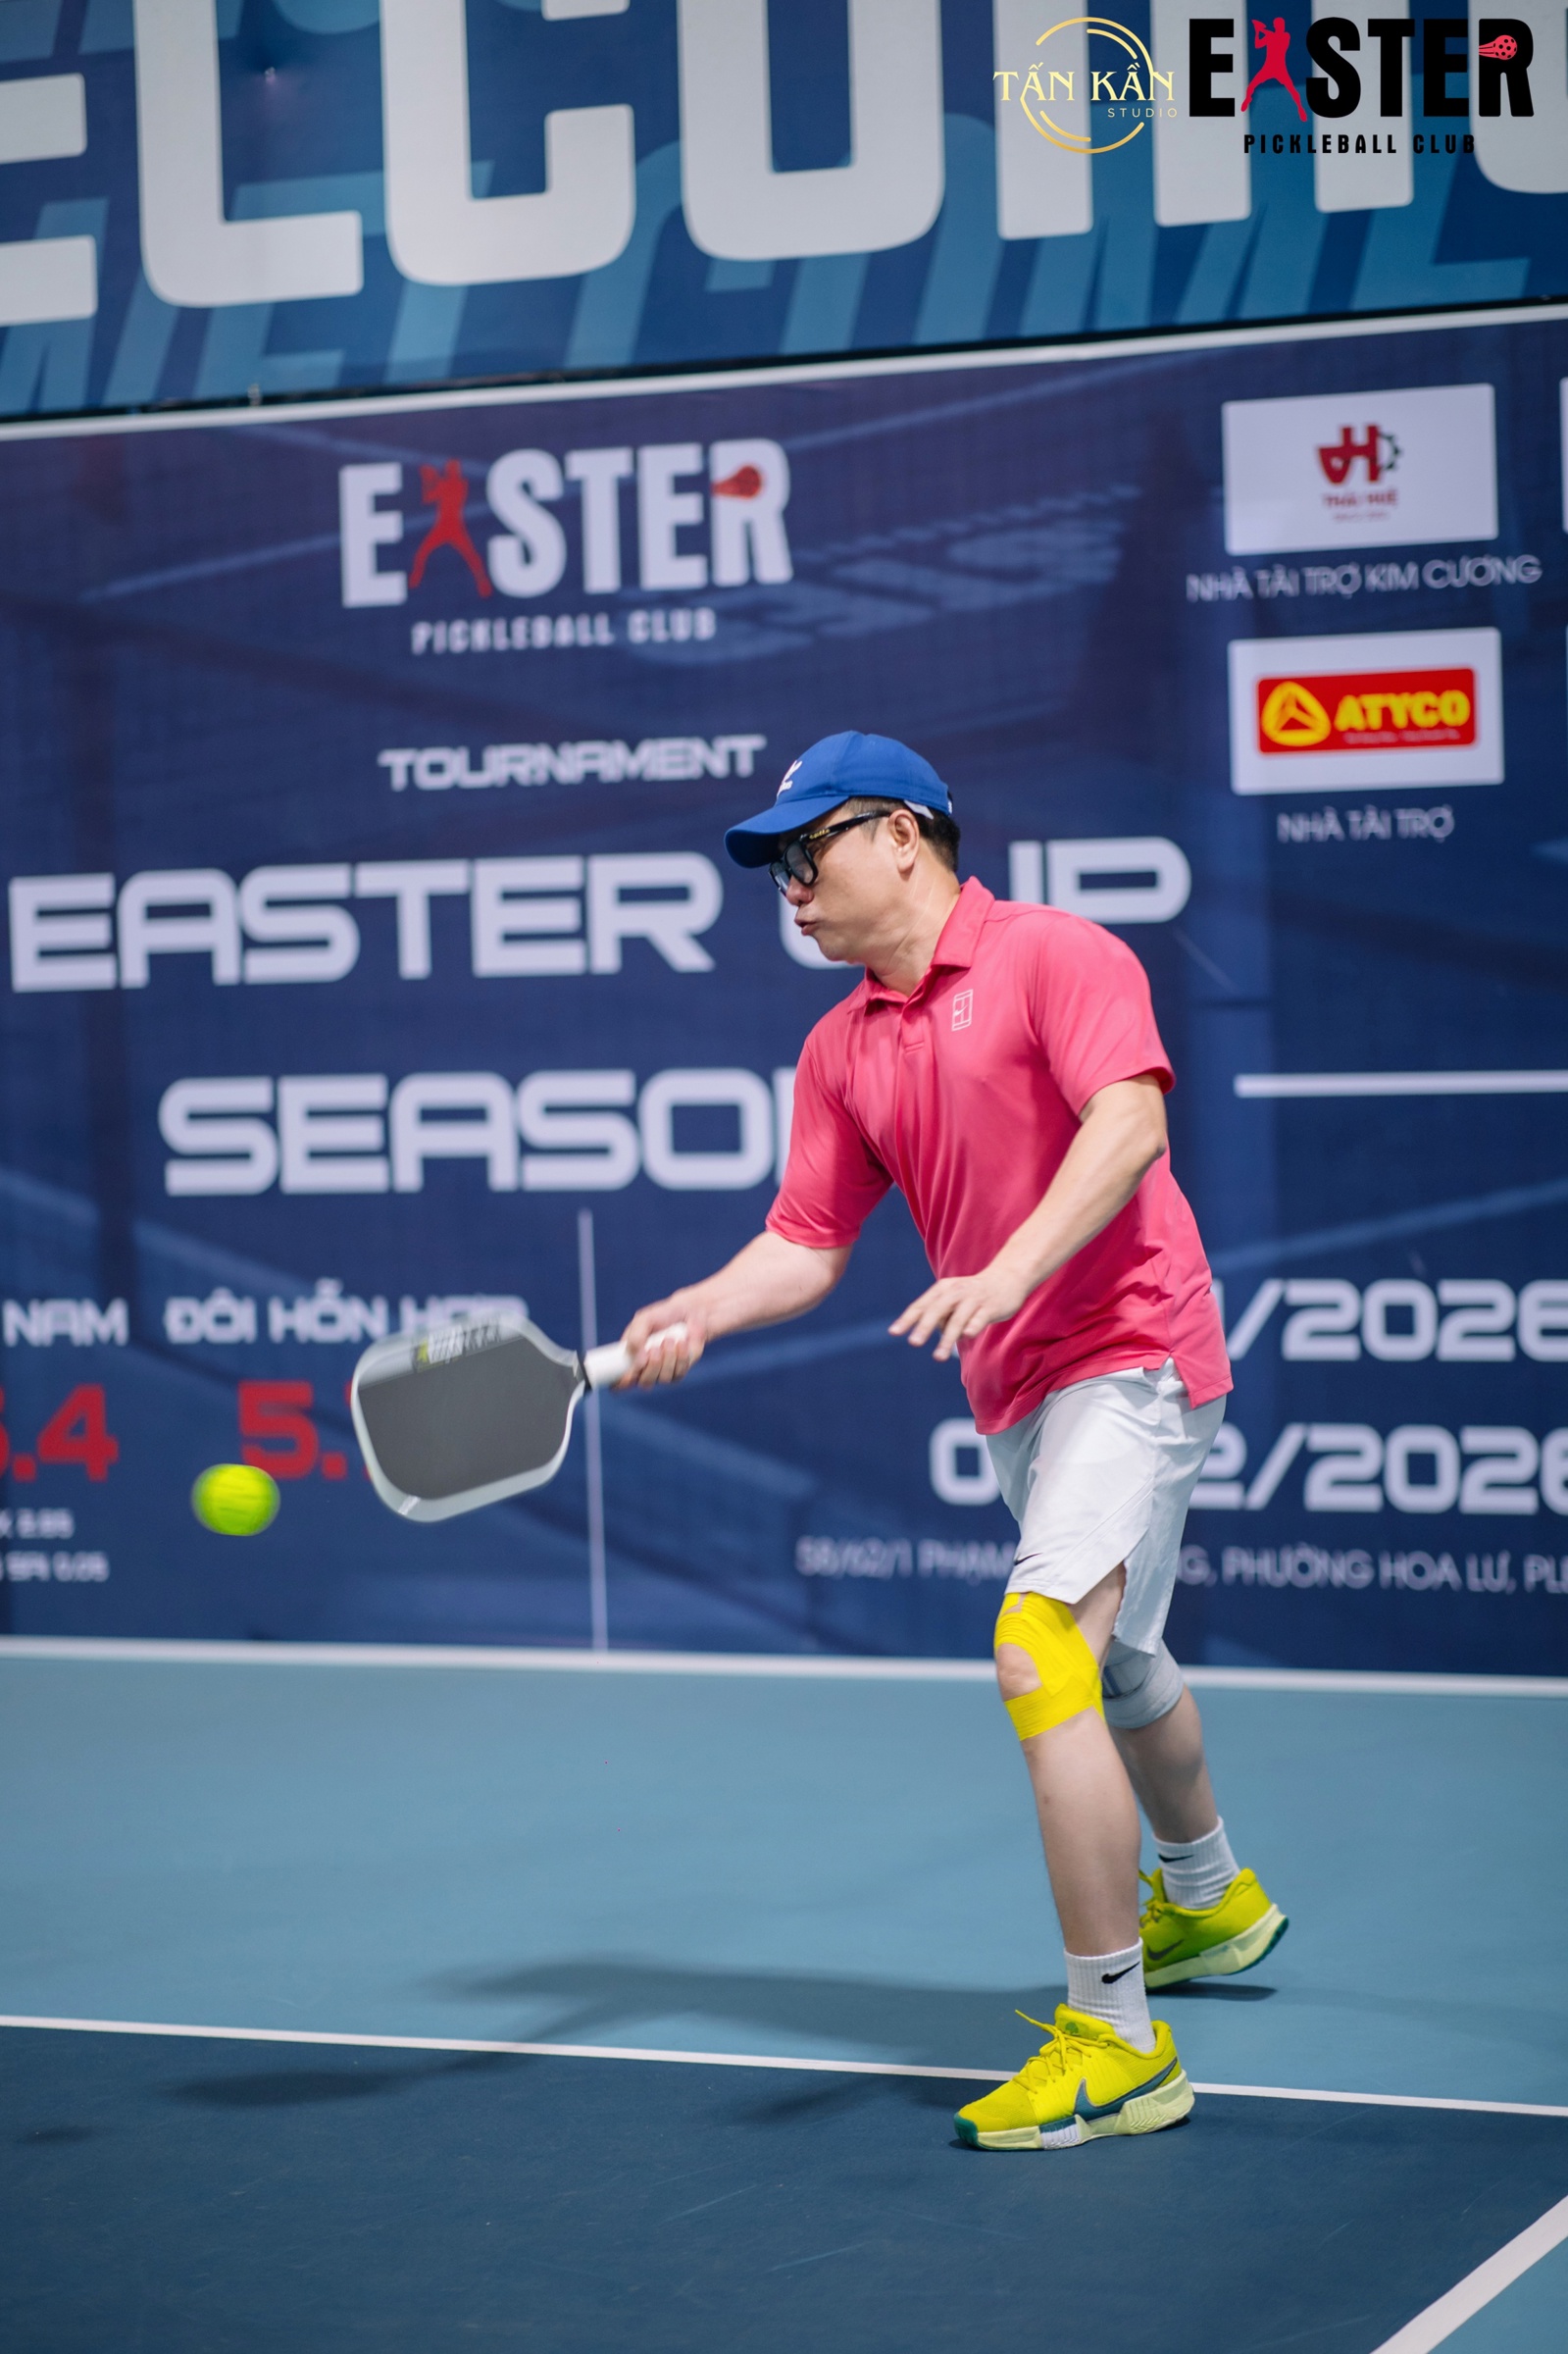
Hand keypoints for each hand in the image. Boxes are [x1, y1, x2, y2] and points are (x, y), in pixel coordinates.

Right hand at [617, 1295, 707, 1387]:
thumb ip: (635, 1337)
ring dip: (667, 1358)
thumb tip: (639, 1362)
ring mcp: (663, 1372)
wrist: (687, 1312)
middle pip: (644, 1383)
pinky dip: (680, 1357)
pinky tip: (681, 1342)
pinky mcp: (680, 1370)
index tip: (629, 1374)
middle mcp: (645, 1369)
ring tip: (669, 1339)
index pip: (619, 1382)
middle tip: (655, 1348)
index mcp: (630, 1358)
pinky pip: (679, 1373)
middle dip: (652, 1366)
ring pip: (664, 1379)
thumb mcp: (643, 1320)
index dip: (621, 1383)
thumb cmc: (661, 1316)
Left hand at [889, 1262, 1032, 1362]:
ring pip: (958, 1319)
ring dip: (947, 1338)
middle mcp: (956, 1292)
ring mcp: (974, 1300)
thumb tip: (929, 1331)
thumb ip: (940, 1314)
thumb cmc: (974, 1293)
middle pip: (936, 1310)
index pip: (922, 1305)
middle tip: (913, 1343)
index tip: (893, 1333)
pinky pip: (979, 1318)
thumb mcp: (953, 1298)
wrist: (1007, 1277)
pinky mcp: (991, 1307)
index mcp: (943, 1289)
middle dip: (924, 1327)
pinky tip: (966, 1336)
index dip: (907, 1319)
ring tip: (938, 1357)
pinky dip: (972, 1327)